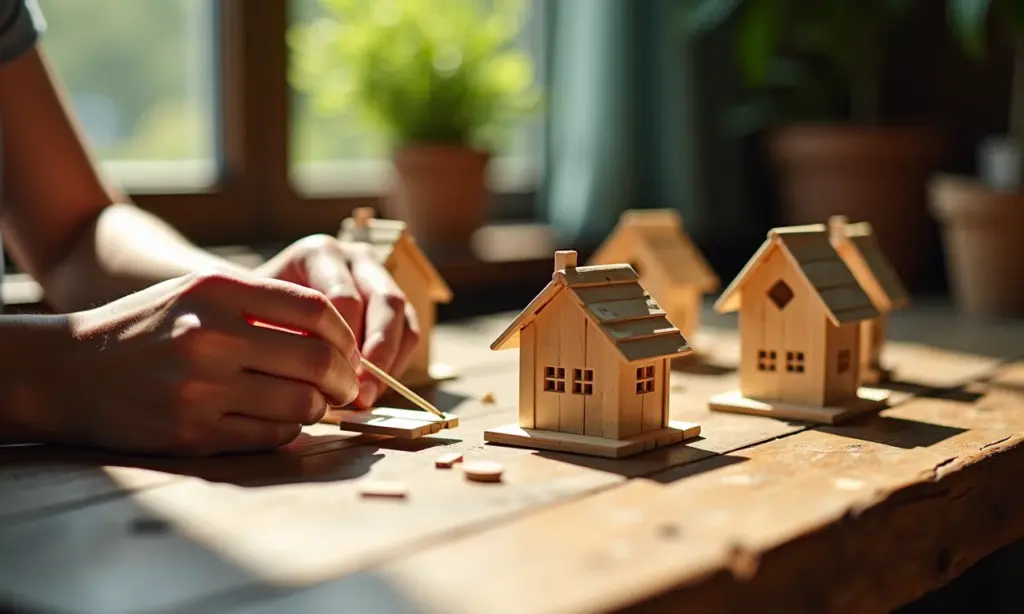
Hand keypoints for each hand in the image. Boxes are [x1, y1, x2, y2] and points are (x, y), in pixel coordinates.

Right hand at [58, 272, 360, 455]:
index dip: (346, 336)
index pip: (316, 310)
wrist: (68, 370)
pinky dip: (287, 431)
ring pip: (300, 404)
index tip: (349, 353)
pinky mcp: (192, 432)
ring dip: (317, 408)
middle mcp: (211, 335)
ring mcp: (201, 386)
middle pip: (317, 360)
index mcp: (219, 290)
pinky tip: (277, 421)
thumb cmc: (149, 327)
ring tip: (310, 403)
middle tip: (344, 387)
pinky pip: (270, 436)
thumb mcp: (200, 293)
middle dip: (343, 379)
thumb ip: (264, 308)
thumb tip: (338, 343)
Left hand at [255, 235, 419, 408]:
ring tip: (368, 396)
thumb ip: (285, 342)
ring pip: (401, 315)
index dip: (341, 343)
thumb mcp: (259, 325)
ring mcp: (377, 276)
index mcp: (317, 254)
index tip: (329, 380)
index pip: (343, 298)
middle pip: (384, 300)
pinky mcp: (393, 301)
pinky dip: (398, 362)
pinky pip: (410, 330)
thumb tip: (322, 382)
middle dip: (377, 353)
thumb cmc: (255, 321)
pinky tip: (376, 388)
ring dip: (389, 361)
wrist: (257, 312)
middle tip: (361, 393)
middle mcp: (352, 257)